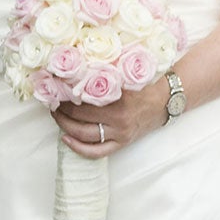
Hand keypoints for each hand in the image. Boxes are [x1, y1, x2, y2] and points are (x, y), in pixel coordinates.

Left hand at [53, 80, 171, 157]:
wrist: (166, 101)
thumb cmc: (145, 84)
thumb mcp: (126, 73)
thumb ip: (105, 72)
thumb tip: (76, 68)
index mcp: (119, 98)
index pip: (83, 96)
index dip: (66, 91)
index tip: (56, 85)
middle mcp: (119, 118)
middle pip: (80, 116)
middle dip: (61, 108)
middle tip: (53, 101)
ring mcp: (120, 133)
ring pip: (84, 134)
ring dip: (65, 125)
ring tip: (56, 116)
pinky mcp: (122, 143)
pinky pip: (96, 152)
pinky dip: (78, 147)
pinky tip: (66, 138)